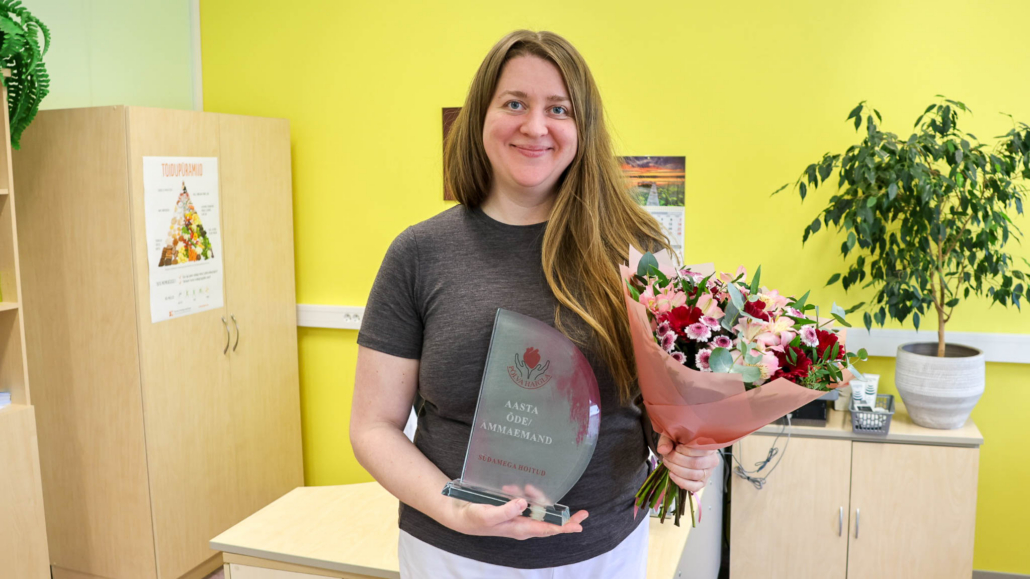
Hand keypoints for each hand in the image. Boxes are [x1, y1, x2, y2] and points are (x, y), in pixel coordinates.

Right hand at [446, 496, 588, 539]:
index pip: (547, 529)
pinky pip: (527, 501)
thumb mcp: (487, 514)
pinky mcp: (513, 509)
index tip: (579, 524)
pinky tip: (514, 487)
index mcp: (519, 528)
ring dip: (537, 497)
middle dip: (564, 516)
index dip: (564, 526)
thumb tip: (524, 503)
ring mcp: (518, 517)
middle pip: (549, 521)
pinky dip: (526, 493)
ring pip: (538, 508)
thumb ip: (505, 511)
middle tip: (583, 512)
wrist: (460, 515)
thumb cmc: (473, 517)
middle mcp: (522, 524)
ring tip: (526, 486)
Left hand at [657, 434, 719, 493]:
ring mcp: (708, 473)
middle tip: (667, 456)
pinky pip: (694, 487)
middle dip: (677, 460)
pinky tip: (671, 474)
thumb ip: (667, 441)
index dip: (686, 450)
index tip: (676, 448)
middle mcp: (713, 461)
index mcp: (710, 447)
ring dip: (677, 469)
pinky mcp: (702, 483)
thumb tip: (663, 449)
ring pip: (693, 475)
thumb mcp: (673, 436)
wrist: (680, 450)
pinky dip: (681, 482)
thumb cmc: (680, 442)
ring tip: (667, 463)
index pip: (701, 450)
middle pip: (695, 463)